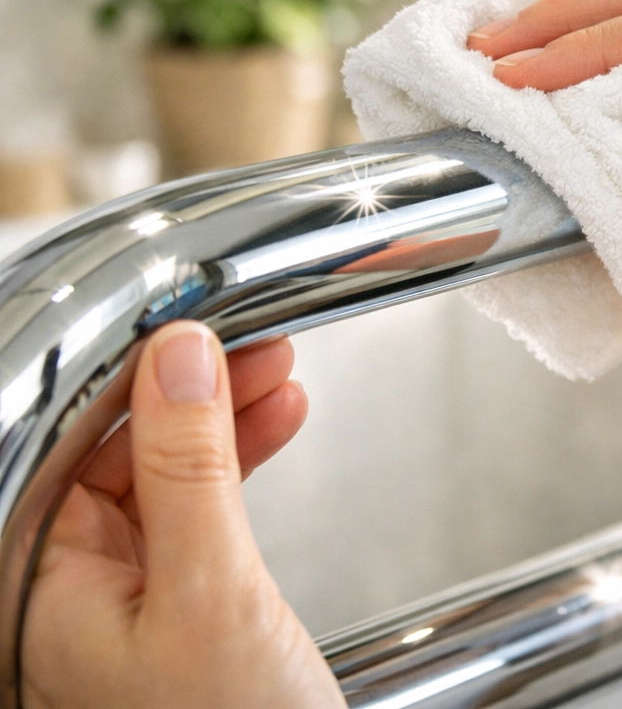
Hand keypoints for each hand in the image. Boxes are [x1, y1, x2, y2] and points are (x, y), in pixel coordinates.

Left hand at [21, 321, 345, 708]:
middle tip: (255, 346)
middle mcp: (66, 588)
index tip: (201, 324)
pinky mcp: (174, 599)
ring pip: (165, 470)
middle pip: (122, 448)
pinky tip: (275, 427)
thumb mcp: (212, 591)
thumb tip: (178, 357)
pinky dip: (240, 462)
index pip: (77, 440)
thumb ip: (189, 468)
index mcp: (39, 588)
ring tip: (279, 377)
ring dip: (225, 418)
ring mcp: (123, 593)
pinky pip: (197, 506)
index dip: (142, 372)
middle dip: (195, 390)